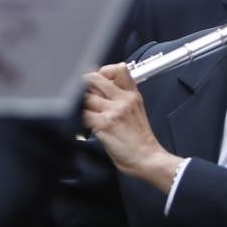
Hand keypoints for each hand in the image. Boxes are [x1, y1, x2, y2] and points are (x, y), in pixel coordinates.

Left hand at [83, 64, 181, 191]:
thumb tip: (99, 91)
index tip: (97, 82)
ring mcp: (114, 111)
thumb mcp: (137, 111)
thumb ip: (121, 98)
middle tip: (82, 96)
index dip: (103, 71)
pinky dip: (79, 120)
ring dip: (80, 106)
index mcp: (132, 94)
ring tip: (85, 114)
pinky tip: (85, 126)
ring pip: (85, 96)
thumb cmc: (140, 140)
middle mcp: (123, 99)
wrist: (147, 158)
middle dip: (84, 86)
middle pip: (95, 78)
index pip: (118, 68)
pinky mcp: (104, 124)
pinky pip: (82, 114)